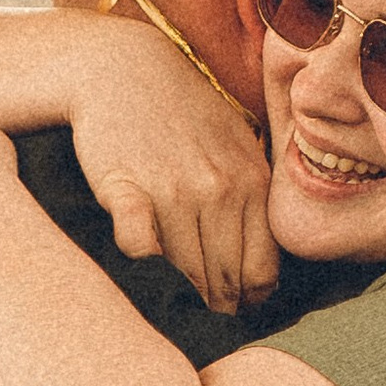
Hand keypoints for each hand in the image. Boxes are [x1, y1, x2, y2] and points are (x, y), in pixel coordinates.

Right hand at [60, 16, 274, 316]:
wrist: (121, 67)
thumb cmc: (182, 111)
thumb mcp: (237, 144)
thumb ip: (254, 198)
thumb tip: (263, 272)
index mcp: (252, 183)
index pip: (260, 272)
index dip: (247, 301)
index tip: (232, 307)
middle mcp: (219, 189)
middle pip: (225, 281)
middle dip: (215, 307)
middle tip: (199, 317)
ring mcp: (173, 189)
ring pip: (185, 274)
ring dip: (178, 296)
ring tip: (171, 304)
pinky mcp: (127, 187)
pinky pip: (140, 248)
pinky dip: (141, 265)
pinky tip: (141, 265)